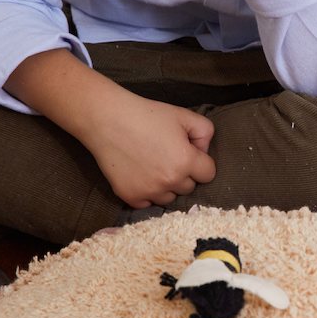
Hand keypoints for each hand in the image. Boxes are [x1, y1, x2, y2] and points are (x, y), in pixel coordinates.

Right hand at [5, 49, 215, 206]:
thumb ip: (205, 132)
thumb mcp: (183, 115)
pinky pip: (148, 203)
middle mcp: (169, 181)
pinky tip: (140, 173)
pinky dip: (147, 192)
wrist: (107, 119)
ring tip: (153, 164)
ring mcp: (149, 192)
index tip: (188, 153)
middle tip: (167, 155)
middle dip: (184, 173)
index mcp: (186, 162)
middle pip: (189, 187)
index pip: (209, 174)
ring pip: (169, 197)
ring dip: (166, 185)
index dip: (200, 161)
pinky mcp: (131, 197)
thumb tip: (204, 152)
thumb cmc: (146, 114)